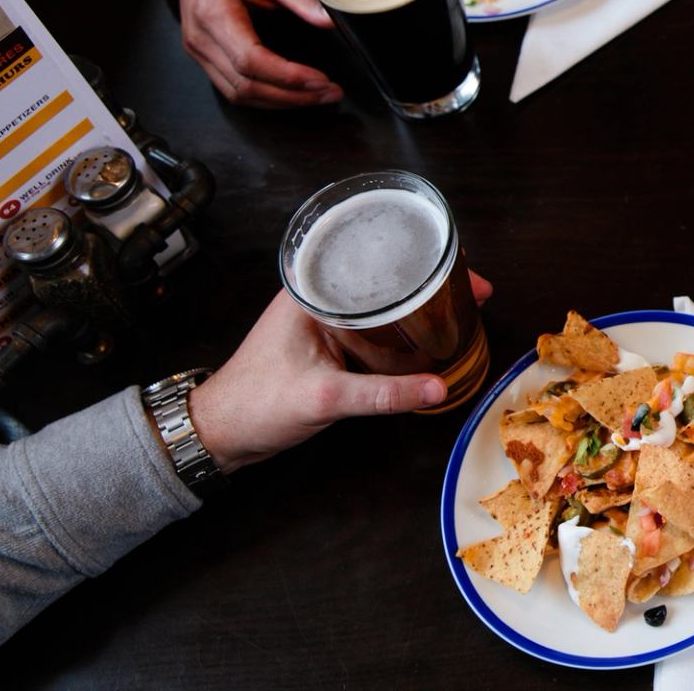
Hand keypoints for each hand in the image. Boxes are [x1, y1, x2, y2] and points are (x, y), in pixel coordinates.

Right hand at [161, 0, 342, 107]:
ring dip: (280, 102)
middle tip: (330, 93)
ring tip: (317, 96)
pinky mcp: (205, 58)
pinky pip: (232, 88)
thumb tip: (330, 21)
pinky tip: (292, 93)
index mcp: (214, 12)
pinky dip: (264, 96)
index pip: (250, 60)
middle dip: (292, 96)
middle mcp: (201, 39)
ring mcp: (199, 52)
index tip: (321, 80)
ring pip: (238, 94)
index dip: (287, 76)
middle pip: (245, 86)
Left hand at [186, 272, 492, 473]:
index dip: (422, 259)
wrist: (220, 434)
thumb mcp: (325, 398)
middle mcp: (320, 296)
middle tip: (473, 290)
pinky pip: (378, 325)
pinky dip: (406, 326)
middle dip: (432, 278)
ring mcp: (326, 319)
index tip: (461, 269)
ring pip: (384, 300)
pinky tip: (429, 336)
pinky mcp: (331, 342)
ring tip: (461, 306)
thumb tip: (438, 388)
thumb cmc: (256, 405)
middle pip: (386, 274)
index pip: (375, 258)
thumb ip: (383, 394)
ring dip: (421, 302)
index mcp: (311, 290)